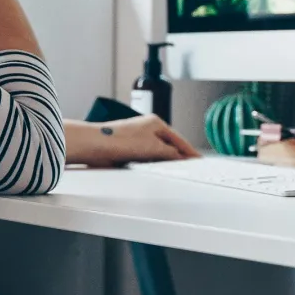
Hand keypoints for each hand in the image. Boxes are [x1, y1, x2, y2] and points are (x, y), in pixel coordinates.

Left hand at [65, 116, 201, 167]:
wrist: (96, 145)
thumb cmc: (121, 140)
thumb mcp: (153, 148)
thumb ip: (170, 153)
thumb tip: (180, 157)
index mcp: (156, 123)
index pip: (178, 139)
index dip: (189, 151)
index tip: (198, 160)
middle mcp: (147, 129)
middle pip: (169, 145)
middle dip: (178, 156)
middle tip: (189, 168)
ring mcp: (138, 139)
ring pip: (157, 152)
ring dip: (164, 161)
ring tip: (174, 171)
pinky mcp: (129, 149)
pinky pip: (146, 158)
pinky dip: (152, 164)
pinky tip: (155, 170)